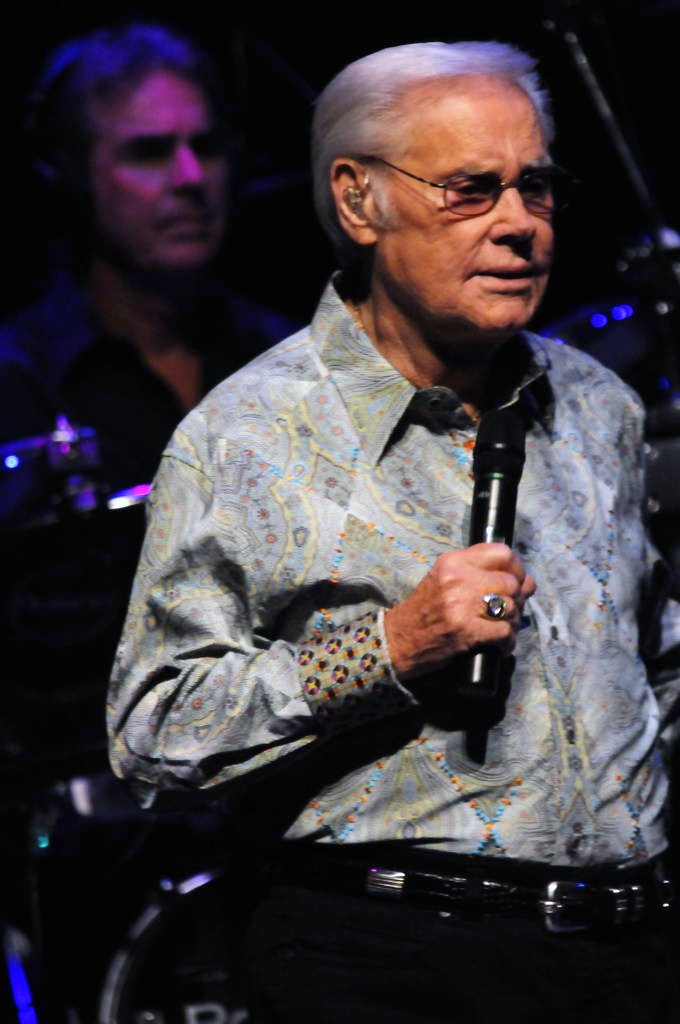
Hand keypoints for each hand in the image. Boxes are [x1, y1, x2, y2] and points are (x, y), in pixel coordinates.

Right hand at [384, 542, 535, 679]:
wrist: (397, 640)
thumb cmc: (424, 611)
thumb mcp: (447, 581)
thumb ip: (484, 576)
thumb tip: (529, 582)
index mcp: (453, 562)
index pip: (502, 553)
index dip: (516, 568)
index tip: (515, 581)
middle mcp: (458, 578)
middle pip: (511, 582)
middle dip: (516, 600)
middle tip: (508, 612)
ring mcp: (461, 604)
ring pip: (511, 607)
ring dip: (512, 622)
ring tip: (502, 629)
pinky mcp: (466, 630)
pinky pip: (504, 632)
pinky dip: (507, 642)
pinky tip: (500, 645)